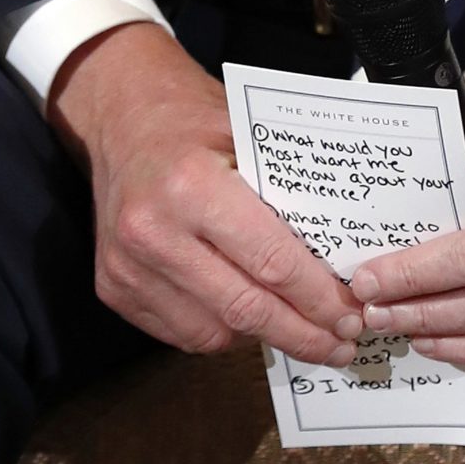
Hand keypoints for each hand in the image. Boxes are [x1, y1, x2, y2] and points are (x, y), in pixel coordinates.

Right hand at [48, 23, 361, 364]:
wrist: (122, 118)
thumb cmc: (194, 124)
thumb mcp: (251, 139)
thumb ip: (292, 197)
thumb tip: (349, 261)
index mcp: (191, 185)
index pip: (272, 262)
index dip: (318, 299)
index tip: (351, 316)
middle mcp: (153, 231)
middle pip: (246, 308)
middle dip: (302, 334)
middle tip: (340, 345)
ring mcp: (127, 266)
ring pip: (214, 332)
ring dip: (264, 337)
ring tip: (301, 331)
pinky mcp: (114, 288)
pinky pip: (183, 333)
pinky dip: (224, 332)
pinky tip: (250, 318)